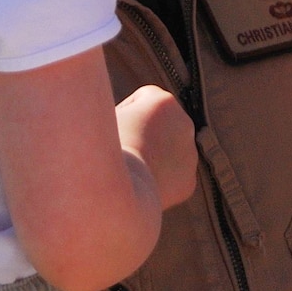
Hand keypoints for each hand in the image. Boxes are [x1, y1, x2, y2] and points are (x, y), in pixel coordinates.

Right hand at [115, 85, 196, 210]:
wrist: (115, 191)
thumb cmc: (101, 150)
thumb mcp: (103, 117)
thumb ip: (119, 111)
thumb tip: (121, 117)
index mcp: (165, 101)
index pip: (143, 99)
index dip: (123, 114)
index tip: (110, 129)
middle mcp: (184, 124)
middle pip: (157, 125)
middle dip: (141, 134)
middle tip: (119, 150)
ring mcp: (190, 154)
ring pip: (166, 151)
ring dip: (150, 156)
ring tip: (127, 169)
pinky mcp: (188, 181)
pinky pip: (171, 176)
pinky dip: (157, 179)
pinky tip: (138, 184)